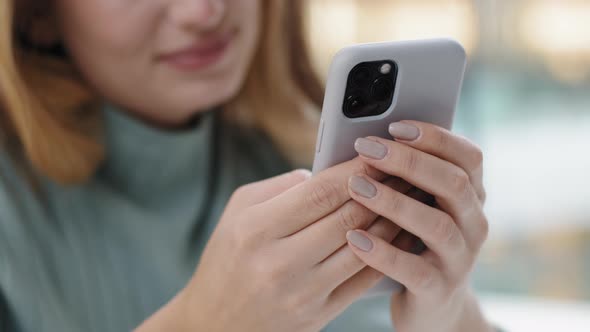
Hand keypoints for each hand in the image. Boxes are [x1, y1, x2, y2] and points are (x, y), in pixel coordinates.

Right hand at [137, 159, 412, 331]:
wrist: (215, 325)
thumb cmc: (226, 260)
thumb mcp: (237, 214)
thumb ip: (280, 188)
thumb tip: (326, 174)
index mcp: (256, 229)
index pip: (320, 192)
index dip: (356, 170)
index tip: (378, 153)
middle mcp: (279, 262)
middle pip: (347, 217)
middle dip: (382, 189)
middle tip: (405, 169)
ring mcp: (302, 293)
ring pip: (363, 247)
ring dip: (392, 219)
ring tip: (410, 198)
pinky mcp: (318, 315)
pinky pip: (363, 279)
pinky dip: (386, 252)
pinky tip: (400, 234)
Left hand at [344, 121, 492, 331]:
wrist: (434, 307)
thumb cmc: (416, 242)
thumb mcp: (419, 206)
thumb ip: (406, 178)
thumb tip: (364, 141)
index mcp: (471, 196)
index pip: (468, 156)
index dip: (435, 137)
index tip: (394, 126)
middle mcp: (474, 224)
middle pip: (453, 183)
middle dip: (408, 161)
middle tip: (367, 148)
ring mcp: (461, 259)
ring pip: (437, 225)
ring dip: (394, 201)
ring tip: (356, 187)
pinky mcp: (439, 290)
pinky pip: (415, 270)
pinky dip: (383, 252)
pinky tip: (355, 238)